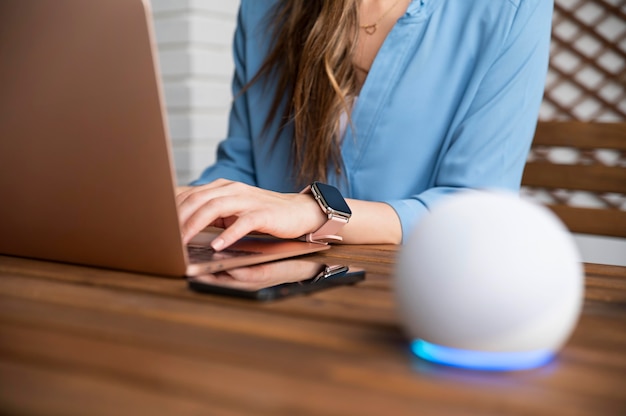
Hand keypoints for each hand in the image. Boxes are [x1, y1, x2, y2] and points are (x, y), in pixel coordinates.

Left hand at [176, 179, 325, 249]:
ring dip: (195, 225)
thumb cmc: (262, 214)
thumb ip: (210, 213)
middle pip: (197, 200)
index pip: (189, 194)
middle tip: (164, 238)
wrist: (298, 211)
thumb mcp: (231, 211)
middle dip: (178, 219)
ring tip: (183, 241)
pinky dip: (228, 234)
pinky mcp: (263, 213)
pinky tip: (217, 246)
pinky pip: (242, 222)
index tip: (157, 226)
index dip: (171, 210)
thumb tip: (181, 224)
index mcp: (221, 188)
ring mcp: (247, 200)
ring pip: (214, 208)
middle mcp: (232, 189)